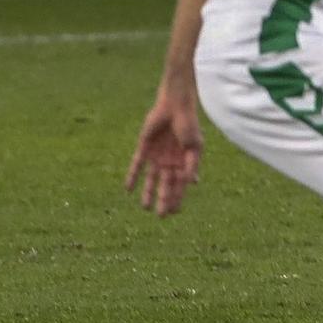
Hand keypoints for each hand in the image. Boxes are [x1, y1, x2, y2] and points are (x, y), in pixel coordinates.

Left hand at [126, 86, 202, 216]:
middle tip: (161, 216)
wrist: (175, 106)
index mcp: (184, 163)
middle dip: (164, 200)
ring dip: (148, 192)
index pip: (180, 186)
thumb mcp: (194, 147)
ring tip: (144, 208)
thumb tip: (190, 184)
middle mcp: (170, 162)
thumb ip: (191, 165)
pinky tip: (128, 189)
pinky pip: (137, 165)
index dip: (178, 198)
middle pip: (166, 185)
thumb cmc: (188, 125)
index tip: (175, 212)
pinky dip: (132, 176)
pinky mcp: (144, 147)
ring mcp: (157, 156)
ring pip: (151, 179)